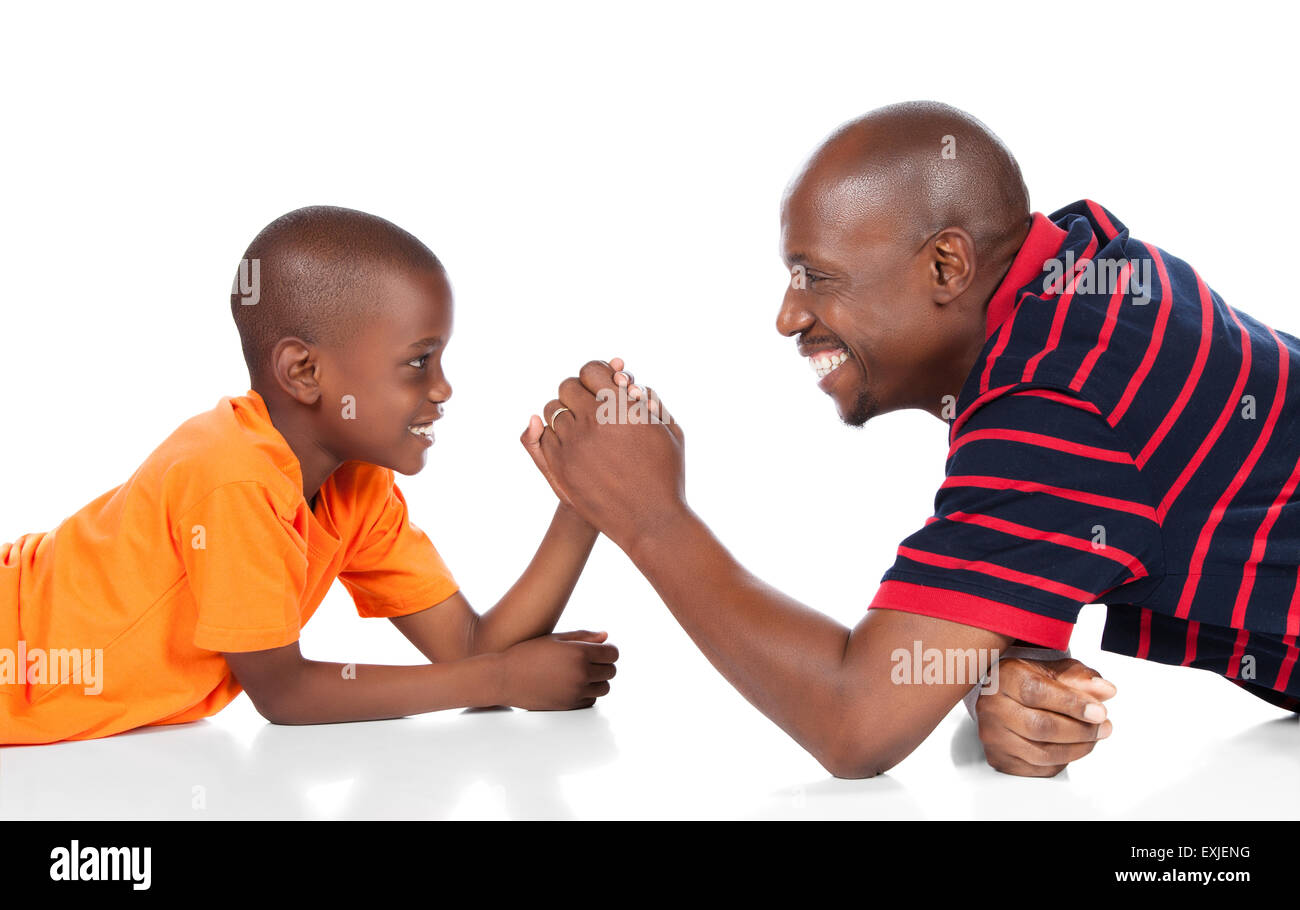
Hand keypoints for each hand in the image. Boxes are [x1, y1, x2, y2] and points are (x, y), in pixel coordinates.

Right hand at [494, 630, 618, 709]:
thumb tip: (606, 637)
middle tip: (590, 661)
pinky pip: (591, 700)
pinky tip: (574, 685)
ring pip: (604, 688)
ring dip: (598, 680)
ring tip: (582, 673)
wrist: (504, 678)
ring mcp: (575, 692)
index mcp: (579, 653)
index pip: (612, 653)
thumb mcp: (555, 639)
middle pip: (611, 671)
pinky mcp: (568, 706)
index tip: (600, 650)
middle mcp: (581, 674)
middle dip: (604, 665)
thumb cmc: (527, 654)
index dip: (608, 650)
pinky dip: (588, 693)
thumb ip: (583, 637)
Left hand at [534, 358, 685, 550]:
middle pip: (567, 387)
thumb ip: (650, 399)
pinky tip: (572, 445)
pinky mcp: (560, 465)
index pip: (591, 370)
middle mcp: (595, 420)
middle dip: (579, 393)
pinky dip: (554, 435)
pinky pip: (544, 436)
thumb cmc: (666, 474)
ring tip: (582, 428)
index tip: (601, 386)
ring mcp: (573, 443)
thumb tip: (622, 382)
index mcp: (622, 406)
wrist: (650, 521)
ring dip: (565, 414)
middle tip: (590, 406)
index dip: (596, 375)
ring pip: (551, 411)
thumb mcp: (669, 430)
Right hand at [975, 657, 1115, 776]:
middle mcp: (992, 708)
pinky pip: (1039, 768)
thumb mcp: (1053, 670)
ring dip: (1077, 748)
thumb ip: (1079, 678)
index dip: (1071, 704)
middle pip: (1040, 726)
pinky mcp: (1000, 759)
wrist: (1001, 698)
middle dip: (1081, 730)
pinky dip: (1064, 761)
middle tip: (1104, 727)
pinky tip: (1073, 747)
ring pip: (1042, 753)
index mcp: (1004, 678)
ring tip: (1094, 737)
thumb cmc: (1028, 682)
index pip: (1036, 692)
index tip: (1099, 711)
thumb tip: (1105, 690)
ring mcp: (994, 736)